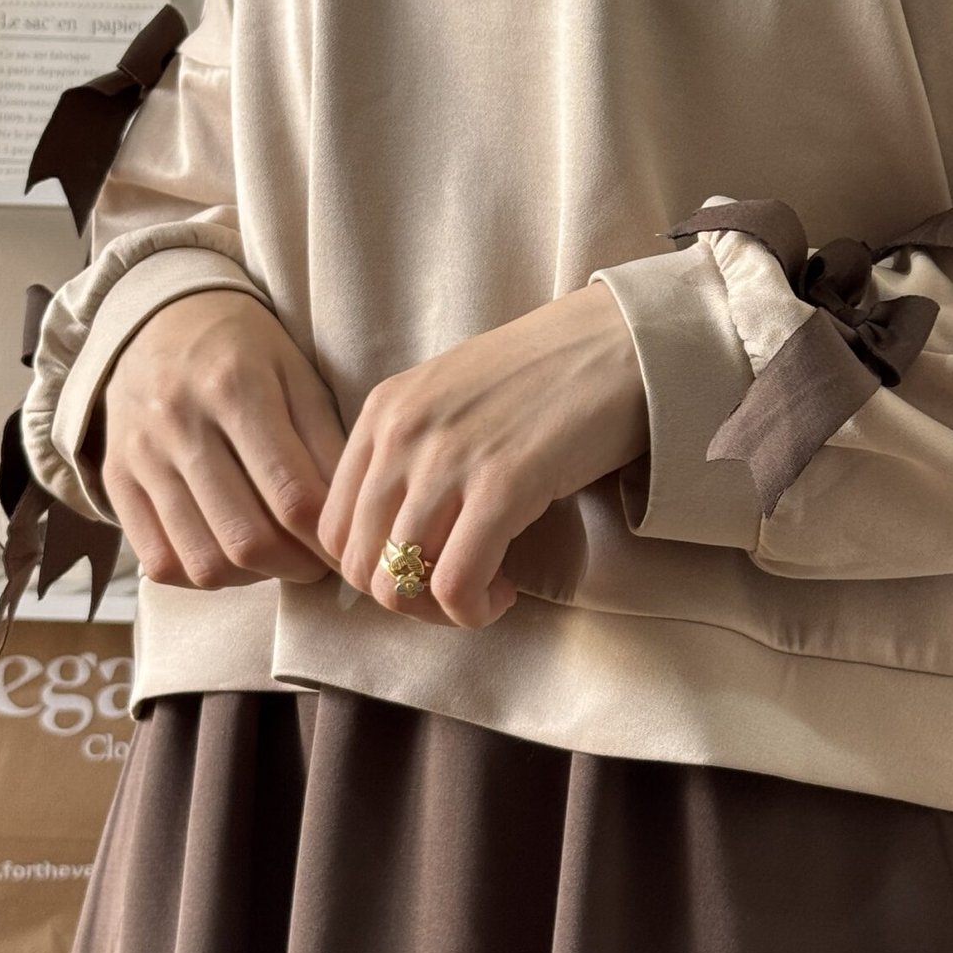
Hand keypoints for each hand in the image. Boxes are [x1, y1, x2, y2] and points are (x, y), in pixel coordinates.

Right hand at [96, 289, 347, 589]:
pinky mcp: (116, 480)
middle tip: (317, 562)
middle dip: (296, 567)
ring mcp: (142, 456)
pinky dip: (202, 575)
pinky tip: (230, 556)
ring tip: (278, 559)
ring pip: (202, 561)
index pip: (293, 496)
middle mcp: (181, 423)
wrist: (159, 320)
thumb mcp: (299, 375)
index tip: (347, 547)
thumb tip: (349, 519)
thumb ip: (327, 444)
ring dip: (253, 579)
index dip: (328, 539)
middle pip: (246, 539)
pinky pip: (159, 561)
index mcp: (236, 387)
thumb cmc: (246, 351)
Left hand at [318, 281, 647, 629]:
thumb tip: (398, 535)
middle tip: (455, 591)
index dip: (372, 569)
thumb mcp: (451, 399)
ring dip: (441, 610)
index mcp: (383, 412)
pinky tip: (505, 592)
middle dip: (404, 598)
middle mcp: (402, 434)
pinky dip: (474, 609)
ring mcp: (448, 459)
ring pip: (400, 584)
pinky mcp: (502, 486)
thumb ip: (414, 452)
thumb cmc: (546, 375)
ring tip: (485, 592)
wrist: (619, 342)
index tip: (421, 568)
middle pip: (359, 564)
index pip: (332, 526)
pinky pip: (456, 584)